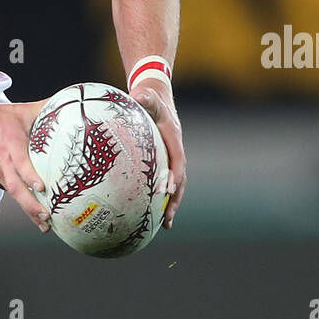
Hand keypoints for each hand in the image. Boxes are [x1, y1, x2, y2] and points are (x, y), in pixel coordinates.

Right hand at [0, 99, 51, 230]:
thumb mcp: (22, 111)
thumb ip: (46, 109)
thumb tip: (68, 104)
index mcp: (11, 145)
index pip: (20, 163)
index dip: (30, 176)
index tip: (41, 187)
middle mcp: (2, 162)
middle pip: (16, 189)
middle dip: (31, 206)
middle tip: (46, 218)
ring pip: (13, 194)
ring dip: (28, 210)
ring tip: (44, 224)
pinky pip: (7, 188)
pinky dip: (19, 199)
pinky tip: (32, 208)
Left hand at [130, 80, 185, 227]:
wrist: (155, 94)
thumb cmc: (149, 96)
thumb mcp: (148, 95)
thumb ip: (145, 98)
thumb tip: (138, 96)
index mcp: (173, 139)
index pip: (177, 160)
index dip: (174, 176)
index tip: (168, 191)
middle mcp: (175, 151)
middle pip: (180, 180)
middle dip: (175, 200)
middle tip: (167, 219)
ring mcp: (170, 157)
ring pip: (174, 184)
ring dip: (170, 204)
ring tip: (164, 224)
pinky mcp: (162, 161)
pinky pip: (162, 181)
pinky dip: (158, 197)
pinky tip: (147, 211)